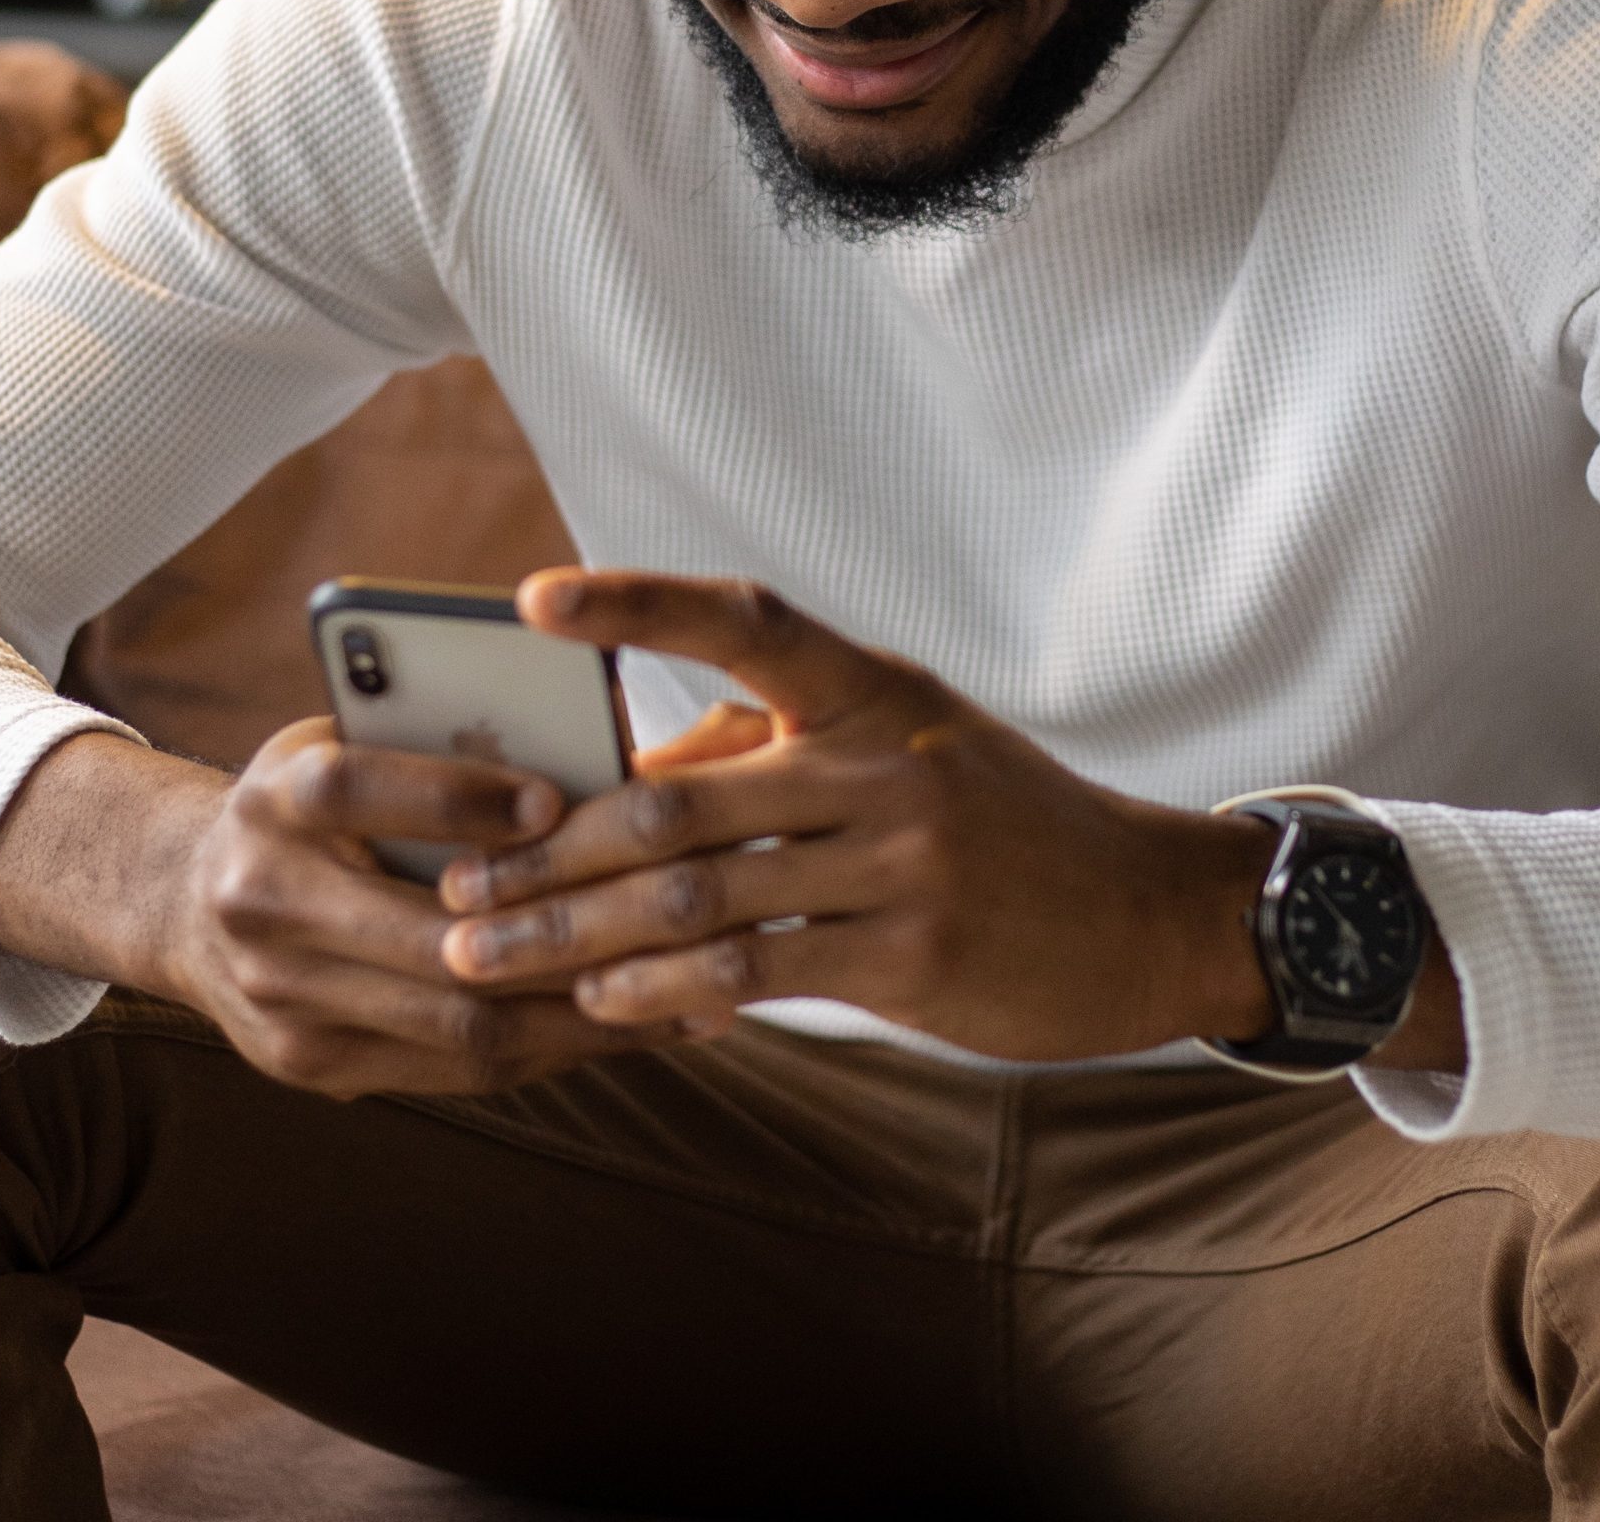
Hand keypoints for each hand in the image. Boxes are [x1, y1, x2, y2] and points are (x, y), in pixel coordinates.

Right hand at [0, 720, 730, 1102]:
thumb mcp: (352, 737)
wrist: (189, 899)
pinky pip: (452, 1069)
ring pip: (453, 1022)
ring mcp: (280, 1000)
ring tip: (686, 990)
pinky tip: (627, 1022)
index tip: (555, 801)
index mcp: (272, 798)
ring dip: (577, 1012)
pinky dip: (549, 1047)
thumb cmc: (315, 798)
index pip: (354, 791)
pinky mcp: (310, 1064)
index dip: (454, 798)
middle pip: (422, 940)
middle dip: (556, 934)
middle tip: (667, 920)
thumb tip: (590, 743)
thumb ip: (440, 740)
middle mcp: (261, 901)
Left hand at [432, 570, 1288, 1061]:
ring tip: (489, 955)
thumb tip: (635, 778)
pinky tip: (602, 1000)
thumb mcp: (906, 744)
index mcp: (871, 688)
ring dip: (576, 932)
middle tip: (456, 888)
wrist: (1144, 913)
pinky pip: (756, 970)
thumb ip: (775, 746)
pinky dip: (666, 986)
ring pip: (700, 896)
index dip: (637, 603)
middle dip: (548, 851)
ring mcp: (900, 859)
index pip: (744, 619)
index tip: (535, 599)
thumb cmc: (1001, 820)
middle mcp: (882, 761)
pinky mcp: (910, 955)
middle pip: (677, 803)